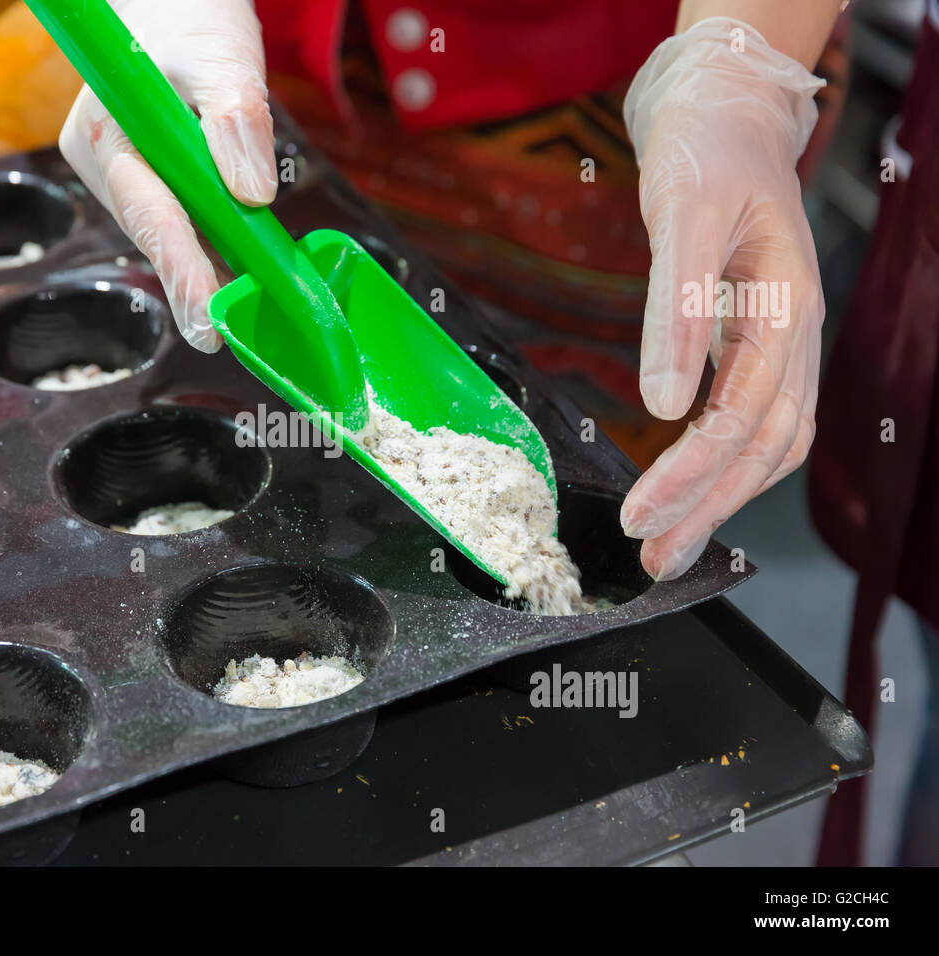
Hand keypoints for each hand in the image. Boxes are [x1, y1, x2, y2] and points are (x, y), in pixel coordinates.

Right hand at [58, 0, 276, 350]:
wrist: (170, 3)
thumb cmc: (192, 19)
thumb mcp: (223, 58)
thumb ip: (237, 120)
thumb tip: (252, 194)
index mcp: (109, 131)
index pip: (150, 215)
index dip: (183, 272)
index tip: (207, 322)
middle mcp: (103, 162)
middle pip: (155, 235)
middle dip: (195, 283)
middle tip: (226, 336)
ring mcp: (118, 174)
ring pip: (167, 232)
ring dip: (207, 265)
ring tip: (246, 309)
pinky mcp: (138, 179)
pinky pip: (176, 219)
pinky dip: (208, 243)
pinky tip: (239, 272)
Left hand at [620, 17, 826, 579]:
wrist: (725, 113)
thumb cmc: (707, 154)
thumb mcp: (685, 218)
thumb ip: (677, 311)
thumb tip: (662, 403)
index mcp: (787, 309)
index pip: (742, 416)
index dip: (691, 474)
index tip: (641, 516)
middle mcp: (795, 335)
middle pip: (764, 445)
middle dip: (709, 507)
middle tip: (656, 559)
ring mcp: (782, 339)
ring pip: (769, 440)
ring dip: (721, 497)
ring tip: (671, 544)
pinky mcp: (756, 338)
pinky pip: (758, 417)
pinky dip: (728, 461)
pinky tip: (694, 487)